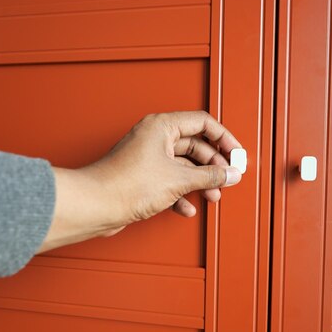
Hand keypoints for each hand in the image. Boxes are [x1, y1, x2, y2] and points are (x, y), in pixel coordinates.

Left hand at [38, 111, 242, 252]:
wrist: (95, 205)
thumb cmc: (125, 184)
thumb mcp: (178, 179)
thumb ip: (209, 175)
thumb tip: (229, 174)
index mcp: (162, 126)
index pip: (203, 123)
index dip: (224, 139)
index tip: (237, 155)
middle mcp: (155, 138)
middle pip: (195, 146)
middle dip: (213, 165)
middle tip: (227, 178)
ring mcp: (148, 158)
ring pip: (183, 166)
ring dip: (200, 182)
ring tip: (212, 195)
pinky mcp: (143, 177)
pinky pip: (170, 181)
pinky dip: (182, 194)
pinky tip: (187, 207)